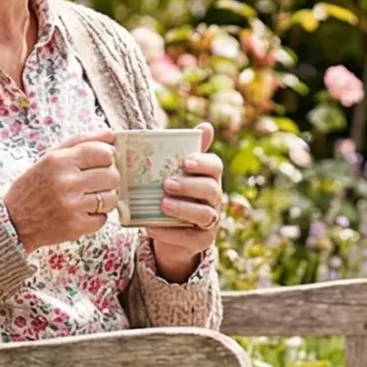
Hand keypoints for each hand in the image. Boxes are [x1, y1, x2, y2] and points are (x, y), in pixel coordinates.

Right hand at [3, 129, 118, 251]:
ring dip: (104, 199)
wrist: (13, 220)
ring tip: (88, 199)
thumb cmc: (34, 185)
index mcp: (59, 161)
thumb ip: (81, 142)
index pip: (104, 153)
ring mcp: (72, 206)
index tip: (100, 162)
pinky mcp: (76, 226)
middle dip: (107, 178)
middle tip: (94, 182)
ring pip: (111, 198)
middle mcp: (67, 182)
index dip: (107, 158)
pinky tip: (81, 212)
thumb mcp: (50, 157)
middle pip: (112, 176)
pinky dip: (96, 217)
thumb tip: (111, 135)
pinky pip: (103, 219)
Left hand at [145, 123, 223, 282]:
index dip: (202, 163)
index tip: (184, 161)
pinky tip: (152, 226)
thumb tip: (206, 126)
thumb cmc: (169, 192)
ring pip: (205, 214)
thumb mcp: (172, 170)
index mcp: (209, 177)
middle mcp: (214, 198)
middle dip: (190, 186)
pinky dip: (170, 232)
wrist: (166, 230)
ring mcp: (210, 220)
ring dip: (184, 208)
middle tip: (167, 183)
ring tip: (162, 204)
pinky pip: (190, 237)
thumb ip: (182, 150)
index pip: (215, 166)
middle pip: (211, 189)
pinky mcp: (201, 240)